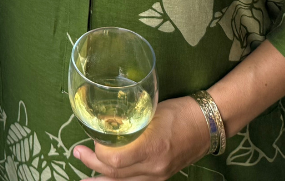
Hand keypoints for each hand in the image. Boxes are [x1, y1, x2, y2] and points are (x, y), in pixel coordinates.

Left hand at [72, 96, 211, 180]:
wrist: (207, 125)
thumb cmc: (180, 112)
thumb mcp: (152, 111)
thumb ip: (131, 120)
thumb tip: (107, 121)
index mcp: (152, 148)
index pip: (114, 160)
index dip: (97, 153)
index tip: (90, 140)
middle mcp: (154, 168)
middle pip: (115, 174)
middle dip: (92, 165)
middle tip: (78, 152)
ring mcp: (158, 176)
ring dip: (101, 180)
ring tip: (84, 178)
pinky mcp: (161, 178)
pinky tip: (107, 180)